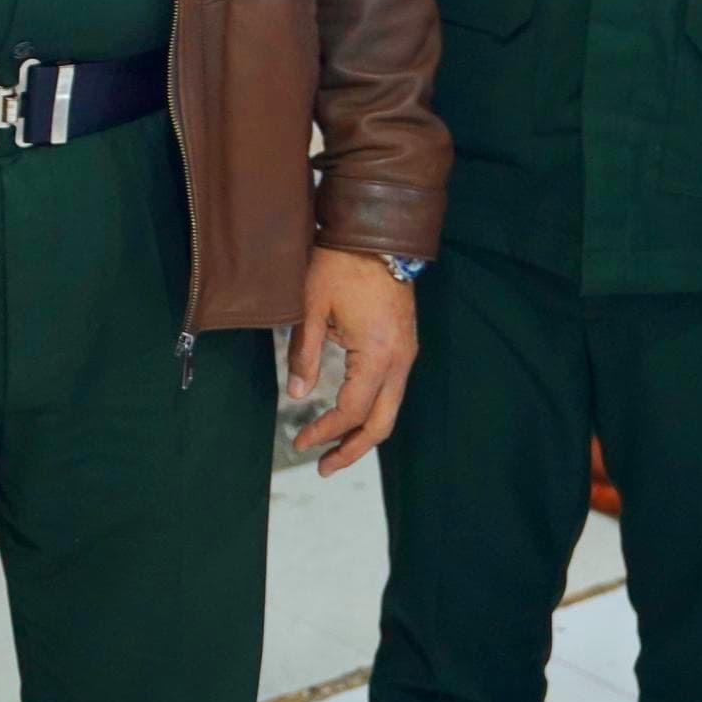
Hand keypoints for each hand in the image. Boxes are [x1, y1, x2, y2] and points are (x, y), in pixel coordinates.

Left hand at [284, 250, 419, 474]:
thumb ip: (304, 353)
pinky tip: (350, 416)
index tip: (299, 442)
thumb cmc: (341, 264)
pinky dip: (372, 410)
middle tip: (323, 468)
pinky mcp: (404, 345)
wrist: (377, 233)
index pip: (351, 410)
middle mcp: (400, 360)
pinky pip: (391, 390)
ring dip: (363, 433)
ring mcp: (407, 353)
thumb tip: (295, 395)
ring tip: (334, 449)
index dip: (325, 431)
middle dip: (352, 449)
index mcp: (378, 354)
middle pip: (381, 423)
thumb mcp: (311, 306)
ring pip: (390, 409)